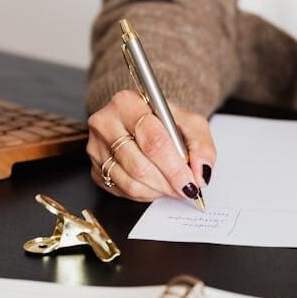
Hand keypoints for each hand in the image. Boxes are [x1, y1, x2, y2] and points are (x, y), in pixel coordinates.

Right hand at [86, 90, 215, 201]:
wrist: (139, 121)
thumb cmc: (163, 122)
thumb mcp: (190, 123)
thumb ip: (201, 145)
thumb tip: (201, 172)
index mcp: (127, 103)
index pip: (153, 141)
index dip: (175, 168)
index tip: (191, 182)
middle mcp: (105, 123)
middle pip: (140, 165)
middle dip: (168, 183)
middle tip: (185, 189)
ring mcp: (96, 148)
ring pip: (131, 182)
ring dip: (158, 190)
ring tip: (171, 186)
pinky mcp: (95, 169)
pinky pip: (122, 191)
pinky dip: (145, 194)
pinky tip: (155, 184)